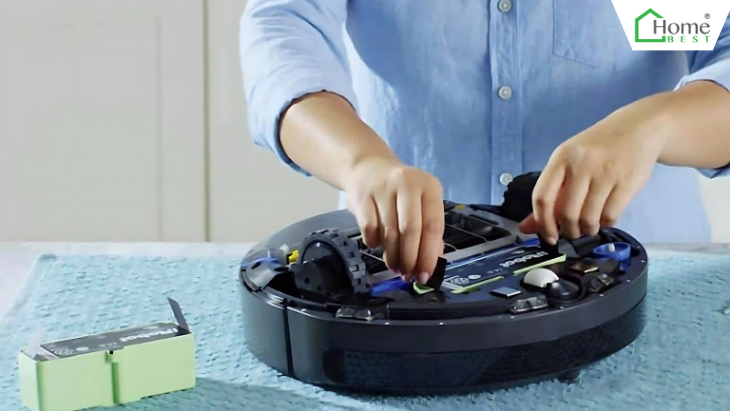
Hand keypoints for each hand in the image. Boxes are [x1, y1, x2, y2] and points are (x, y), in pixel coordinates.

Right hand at [342, 157, 444, 283]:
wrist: (368, 167)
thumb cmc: (400, 191)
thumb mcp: (421, 203)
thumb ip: (429, 229)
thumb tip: (432, 264)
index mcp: (429, 186)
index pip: (433, 225)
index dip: (429, 255)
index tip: (425, 275)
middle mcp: (407, 183)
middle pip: (410, 230)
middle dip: (410, 258)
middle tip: (408, 275)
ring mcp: (382, 188)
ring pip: (389, 232)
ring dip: (392, 256)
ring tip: (395, 266)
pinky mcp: (362, 196)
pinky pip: (369, 229)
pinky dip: (374, 243)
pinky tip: (378, 244)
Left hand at [519, 102, 668, 242]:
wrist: (637, 128)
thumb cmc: (596, 149)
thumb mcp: (568, 163)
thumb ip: (549, 194)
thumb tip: (526, 227)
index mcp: (561, 158)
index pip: (542, 196)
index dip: (542, 223)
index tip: (549, 236)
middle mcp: (582, 164)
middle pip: (567, 213)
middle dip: (569, 231)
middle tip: (572, 232)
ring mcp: (606, 173)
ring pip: (589, 218)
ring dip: (587, 230)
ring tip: (588, 226)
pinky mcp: (627, 183)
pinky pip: (610, 216)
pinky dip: (605, 223)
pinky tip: (604, 216)